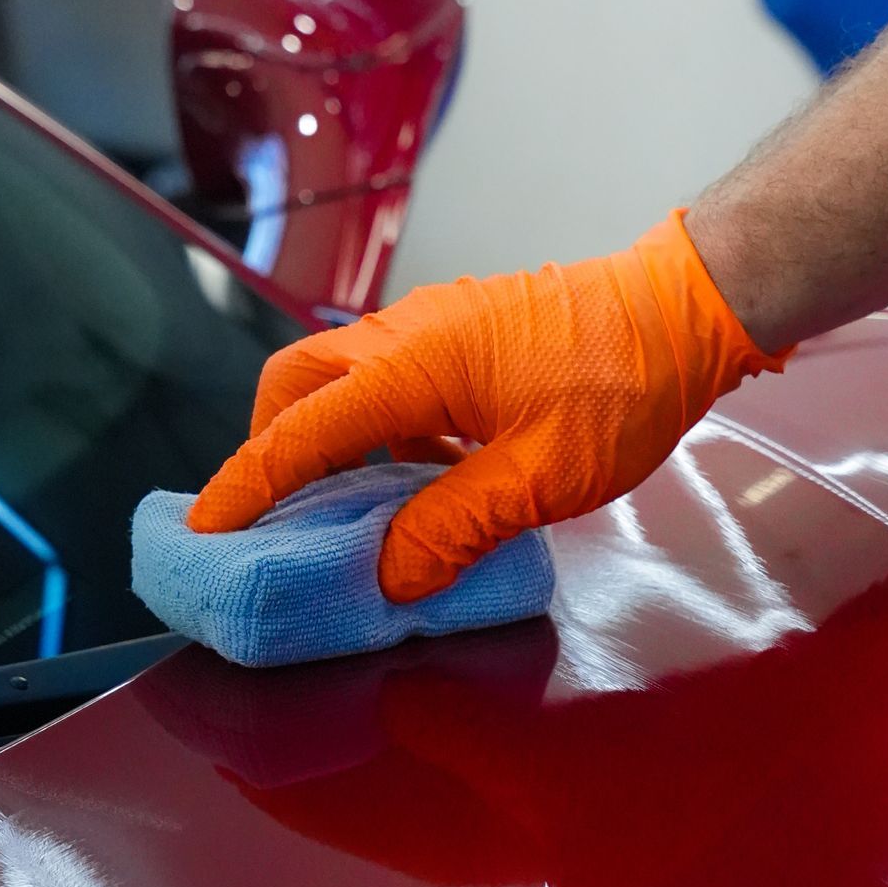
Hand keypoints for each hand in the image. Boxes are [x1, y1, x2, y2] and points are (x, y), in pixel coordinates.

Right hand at [187, 211, 786, 601]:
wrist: (682, 309)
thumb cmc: (624, 386)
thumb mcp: (541, 480)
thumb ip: (456, 527)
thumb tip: (389, 577)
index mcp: (411, 367)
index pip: (301, 433)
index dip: (247, 488)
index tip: (206, 531)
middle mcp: (405, 336)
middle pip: (294, 384)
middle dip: (267, 448)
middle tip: (268, 517)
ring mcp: (432, 326)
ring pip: (339, 378)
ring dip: (326, 440)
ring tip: (344, 513)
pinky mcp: (461, 333)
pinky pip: (388, 379)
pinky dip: (377, 430)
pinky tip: (420, 482)